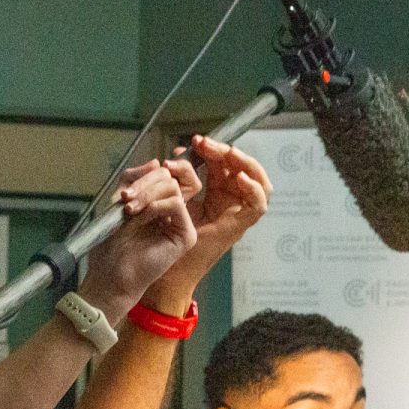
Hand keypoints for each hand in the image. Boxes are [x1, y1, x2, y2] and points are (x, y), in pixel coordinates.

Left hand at [79, 158, 199, 318]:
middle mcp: (171, 212)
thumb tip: (156, 162)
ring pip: (173, 187)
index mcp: (157, 202)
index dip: (150, 172)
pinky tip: (141, 217)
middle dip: (143, 183)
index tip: (129, 185)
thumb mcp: (118, 201)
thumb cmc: (111, 244)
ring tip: (129, 210)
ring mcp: (180, 223)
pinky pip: (177, 204)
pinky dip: (156, 206)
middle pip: (169, 177)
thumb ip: (134, 179)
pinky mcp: (185, 235)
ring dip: (147, 194)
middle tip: (124, 199)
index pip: (164, 173)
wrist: (110, 273)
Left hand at [145, 135, 272, 305]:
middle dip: (224, 151)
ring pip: (258, 182)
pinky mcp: (238, 227)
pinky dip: (254, 188)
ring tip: (228, 154)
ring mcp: (234, 215)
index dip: (211, 149)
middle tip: (206, 143)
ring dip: (246, 164)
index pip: (220, 162)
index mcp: (211, 193)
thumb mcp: (162, 199)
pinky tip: (238, 177)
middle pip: (239, 168)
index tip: (195, 141)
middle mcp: (227, 202)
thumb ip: (172, 178)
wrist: (150, 267)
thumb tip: (174, 155)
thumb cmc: (153, 236)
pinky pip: (259, 205)